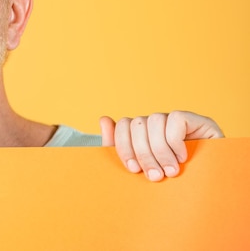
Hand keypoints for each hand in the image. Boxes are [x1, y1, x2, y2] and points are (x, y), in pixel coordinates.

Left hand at [99, 111, 223, 181]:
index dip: (124, 146)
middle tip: (154, 176)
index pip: (123, 125)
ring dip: (159, 151)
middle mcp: (158, 123)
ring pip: (153, 121)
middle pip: (136, 123)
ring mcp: (177, 120)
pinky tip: (183, 158)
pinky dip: (175, 142)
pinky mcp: (197, 120)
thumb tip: (104, 119)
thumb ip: (119, 147)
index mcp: (143, 133)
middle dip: (142, 153)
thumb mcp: (142, 169)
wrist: (209, 195)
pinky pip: (175, 120)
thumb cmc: (172, 184)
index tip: (133, 170)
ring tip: (170, 171)